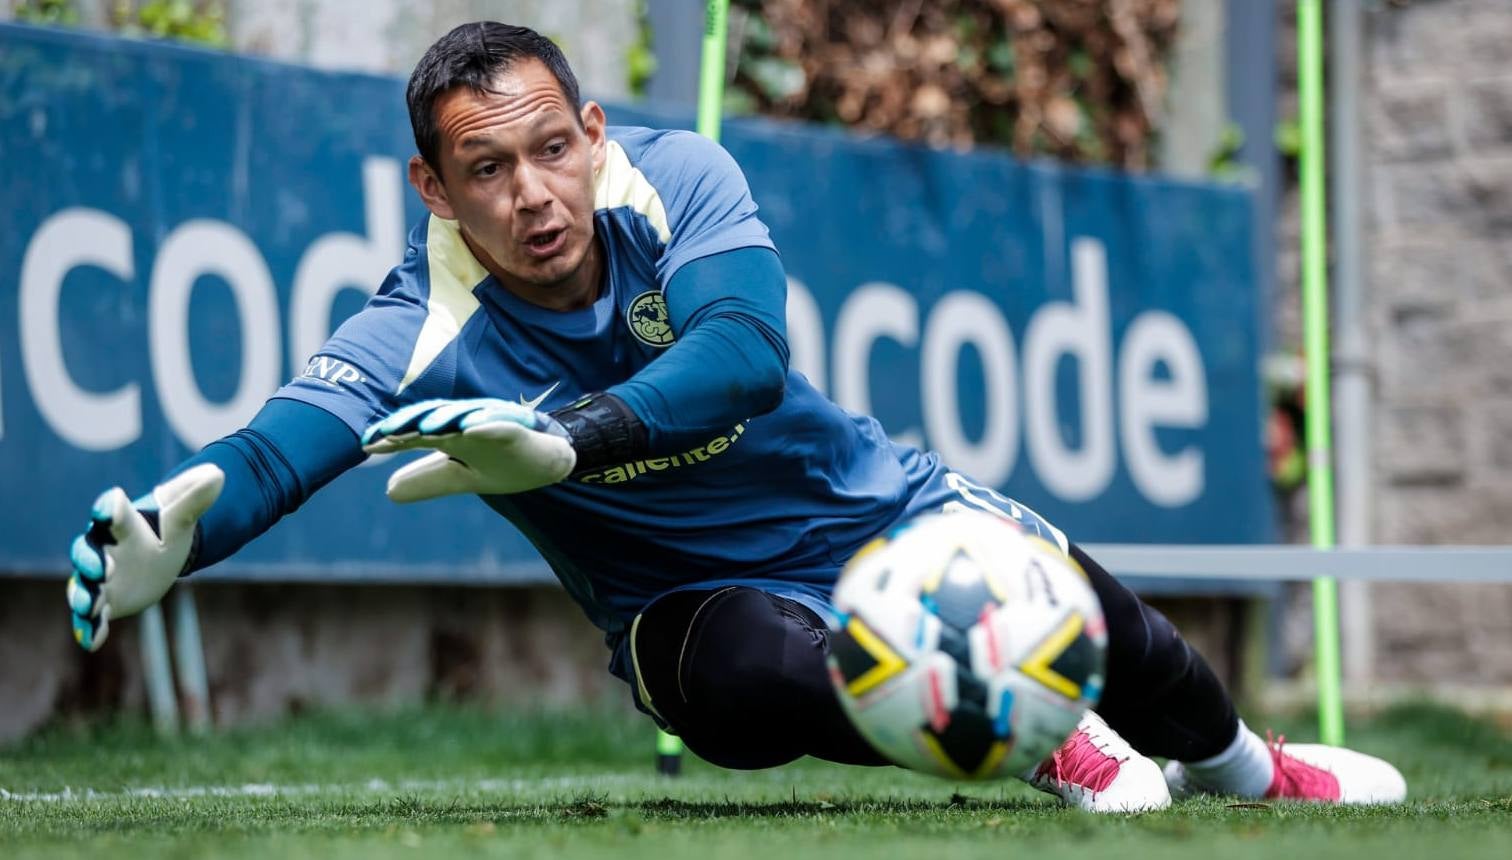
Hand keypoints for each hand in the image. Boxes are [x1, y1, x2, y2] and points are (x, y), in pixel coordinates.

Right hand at [66, 464, 223, 651]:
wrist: (158, 553)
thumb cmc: (165, 529)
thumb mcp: (182, 516)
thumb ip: (195, 498)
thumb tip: (220, 474)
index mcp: (122, 524)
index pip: (113, 513)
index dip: (110, 508)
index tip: (110, 503)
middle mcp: (103, 550)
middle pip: (86, 552)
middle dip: (90, 560)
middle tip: (102, 568)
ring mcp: (100, 578)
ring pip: (83, 586)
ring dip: (84, 596)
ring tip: (89, 606)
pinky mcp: (105, 602)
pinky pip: (92, 617)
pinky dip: (88, 628)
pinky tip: (90, 641)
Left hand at [361, 399, 576, 502]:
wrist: (551, 462)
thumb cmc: (504, 464)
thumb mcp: (462, 478)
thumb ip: (428, 480)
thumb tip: (389, 491)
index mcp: (451, 436)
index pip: (415, 433)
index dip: (391, 437)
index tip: (365, 444)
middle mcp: (467, 424)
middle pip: (434, 419)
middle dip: (409, 423)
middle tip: (384, 433)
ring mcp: (492, 423)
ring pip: (465, 417)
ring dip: (444, 419)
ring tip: (424, 427)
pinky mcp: (518, 429)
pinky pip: (502, 424)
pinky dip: (487, 423)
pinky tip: (473, 427)